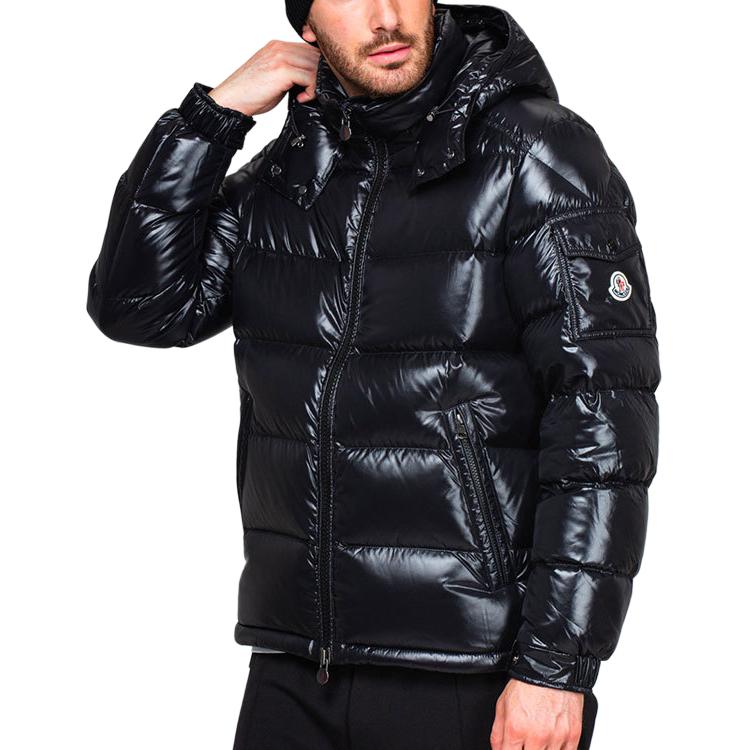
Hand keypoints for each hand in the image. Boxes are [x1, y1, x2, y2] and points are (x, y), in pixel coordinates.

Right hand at [207, 40, 321, 116]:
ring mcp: (280, 57)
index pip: (308, 50)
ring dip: (315, 84)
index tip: (312, 86)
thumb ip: (290, 72)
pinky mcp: (282, 70)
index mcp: (277, 46)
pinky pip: (310, 77)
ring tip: (305, 96)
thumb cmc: (250, 93)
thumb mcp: (273, 77)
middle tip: (312, 93)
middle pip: (314, 55)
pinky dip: (311, 90)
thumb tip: (310, 80)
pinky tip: (301, 99)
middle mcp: (279, 47)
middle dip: (318, 76)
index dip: (315, 68)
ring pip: (314, 65)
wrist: (231, 100)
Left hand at [491, 678, 584, 748]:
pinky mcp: (573, 735)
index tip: (511, 748)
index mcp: (516, 728)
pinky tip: (553, 742)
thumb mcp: (502, 704)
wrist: (550, 668)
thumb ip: (498, 733)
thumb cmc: (526, 684)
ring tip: (539, 740)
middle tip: (527, 742)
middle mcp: (537, 736)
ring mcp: (557, 737)